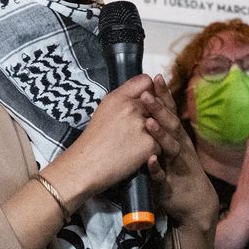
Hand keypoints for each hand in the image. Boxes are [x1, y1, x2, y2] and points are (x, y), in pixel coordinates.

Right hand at [43, 75, 159, 204]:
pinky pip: (161, 144)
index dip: (150, 91)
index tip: (147, 102)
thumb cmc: (94, 140)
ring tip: (141, 142)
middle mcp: (132, 108)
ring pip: (162, 124)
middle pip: (158, 103)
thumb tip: (144, 86)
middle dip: (156, 114)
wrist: (85, 166)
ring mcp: (142, 126)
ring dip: (156, 133)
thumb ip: (125, 95)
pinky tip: (139, 155)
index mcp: (120, 97)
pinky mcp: (149, 145)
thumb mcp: (104, 109)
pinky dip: (153, 151)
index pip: (146, 81)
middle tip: (142, 128)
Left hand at [140, 79, 219, 225]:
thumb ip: (164, 129)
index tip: (155, 77)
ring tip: (148, 122)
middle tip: (145, 93)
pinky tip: (150, 160)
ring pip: (169, 147)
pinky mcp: (170, 184)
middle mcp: (180, 147)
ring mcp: (176, 165)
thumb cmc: (180, 170)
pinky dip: (157, 168)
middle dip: (158, 109)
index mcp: (178, 137)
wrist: (196, 203)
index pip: (171, 112)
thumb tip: (152, 106)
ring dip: (159, 134)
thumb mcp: (174, 146)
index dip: (164, 95)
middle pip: (170, 124)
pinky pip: (162, 176)